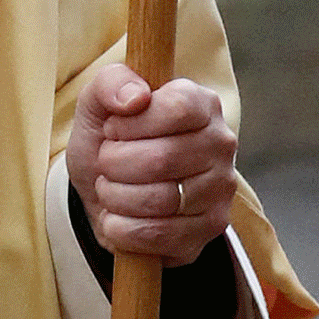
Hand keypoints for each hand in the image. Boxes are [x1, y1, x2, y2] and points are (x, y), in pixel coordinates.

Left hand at [68, 63, 236, 266]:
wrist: (106, 189)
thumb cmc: (109, 138)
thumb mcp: (97, 102)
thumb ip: (111, 83)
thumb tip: (134, 97)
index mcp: (200, 102)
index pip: (177, 108)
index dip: (132, 123)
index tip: (112, 129)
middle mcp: (220, 143)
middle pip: (162, 158)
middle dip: (115, 163)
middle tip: (105, 161)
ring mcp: (221, 188)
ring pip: (161, 200)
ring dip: (116, 196)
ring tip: (109, 187)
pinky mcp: (211, 228)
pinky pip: (161, 234)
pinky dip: (124, 228)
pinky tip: (116, 216)